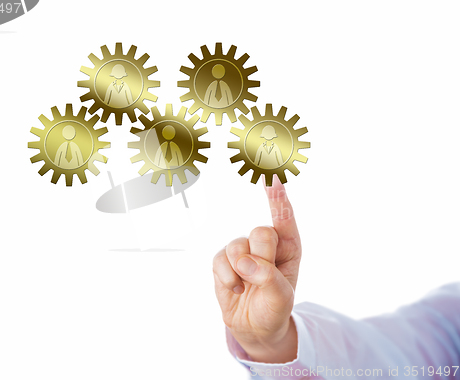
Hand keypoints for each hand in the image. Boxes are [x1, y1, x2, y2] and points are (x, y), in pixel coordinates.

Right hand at [213, 175, 300, 362]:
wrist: (253, 326)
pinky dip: (227, 278)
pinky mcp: (223, 259)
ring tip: (247, 286)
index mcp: (289, 246)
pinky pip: (220, 259)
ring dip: (242, 272)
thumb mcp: (282, 298)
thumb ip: (268, 277)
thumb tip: (243, 261)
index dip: (278, 198)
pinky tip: (235, 288)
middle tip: (262, 278)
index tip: (273, 178)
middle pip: (261, 233)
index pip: (284, 217)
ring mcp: (243, 249)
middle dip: (261, 259)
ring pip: (238, 245)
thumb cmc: (273, 307)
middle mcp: (266, 243)